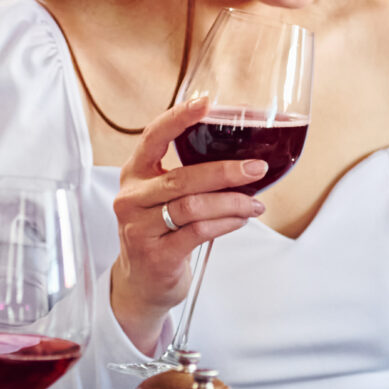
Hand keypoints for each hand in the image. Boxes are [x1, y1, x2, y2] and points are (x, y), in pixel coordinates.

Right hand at [106, 97, 268, 351]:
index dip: (179, 118)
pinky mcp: (156, 255)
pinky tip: (240, 219)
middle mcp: (131, 198)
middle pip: (182, 177)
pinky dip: (226, 224)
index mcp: (134, 174)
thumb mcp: (162, 198)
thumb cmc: (159, 233)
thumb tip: (241, 156)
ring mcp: (140, 228)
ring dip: (232, 202)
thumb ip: (186, 175)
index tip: (207, 103)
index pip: (153, 137)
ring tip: (255, 203)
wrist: (140, 284)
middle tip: (256, 168)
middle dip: (225, 171)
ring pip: (193, 207)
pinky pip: (198, 232)